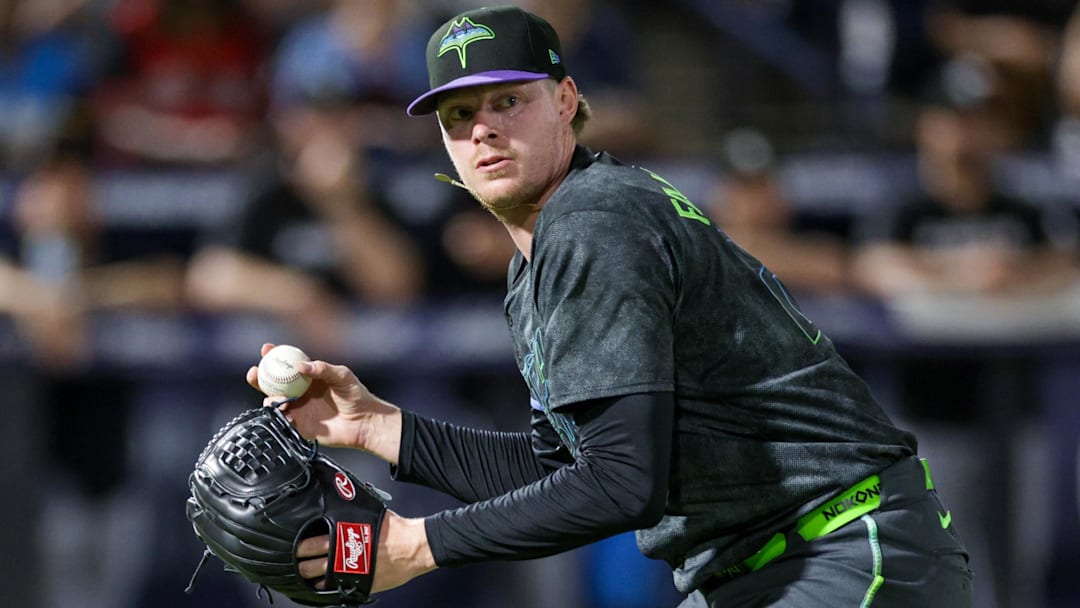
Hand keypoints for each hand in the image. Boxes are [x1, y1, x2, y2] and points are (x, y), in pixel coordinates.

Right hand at [246, 343, 401, 458]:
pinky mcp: (299, 426)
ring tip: (278, 397)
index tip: (266, 349)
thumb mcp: (342, 376)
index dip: (274, 355)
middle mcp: (300, 391)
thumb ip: (322, 369)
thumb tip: (300, 365)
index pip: (287, 363)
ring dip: (268, 397)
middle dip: (259, 376)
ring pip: (274, 401)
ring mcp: (298, 408)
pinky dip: (278, 415)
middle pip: (273, 382)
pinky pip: (282, 420)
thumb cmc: (356, 395)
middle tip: (254, 372)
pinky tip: (284, 411)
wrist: (364, 422)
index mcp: (308, 377)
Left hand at [296, 511, 435, 593]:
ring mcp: (350, 572)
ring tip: (304, 573)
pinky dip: (325, 587)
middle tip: (296, 560)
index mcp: (343, 535)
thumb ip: (350, 509)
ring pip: (319, 579)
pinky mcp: (359, 584)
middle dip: (299, 562)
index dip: (299, 545)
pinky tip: (321, 583)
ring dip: (309, 576)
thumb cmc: (395, 529)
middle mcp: (343, 555)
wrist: (414, 547)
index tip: (294, 544)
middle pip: (309, 563)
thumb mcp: (370, 511)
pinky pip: (334, 589)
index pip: (310, 543)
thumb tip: (339, 498)